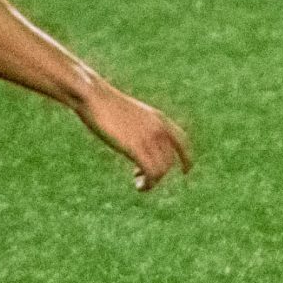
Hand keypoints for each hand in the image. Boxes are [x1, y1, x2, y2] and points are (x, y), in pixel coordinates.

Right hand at [75, 79, 193, 191]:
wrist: (95, 96)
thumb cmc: (106, 104)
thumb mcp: (130, 114)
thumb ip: (140, 128)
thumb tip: (138, 141)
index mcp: (159, 119)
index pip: (182, 141)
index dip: (187, 158)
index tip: (186, 171)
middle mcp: (158, 129)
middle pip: (169, 160)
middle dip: (159, 173)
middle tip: (140, 177)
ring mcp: (148, 138)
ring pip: (161, 169)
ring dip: (152, 181)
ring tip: (140, 184)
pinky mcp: (135, 147)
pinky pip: (151, 172)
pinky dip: (148, 183)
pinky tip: (139, 187)